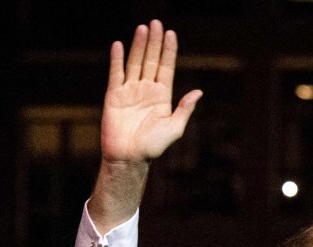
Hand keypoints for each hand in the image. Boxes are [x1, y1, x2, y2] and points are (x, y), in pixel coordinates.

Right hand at [101, 20, 200, 164]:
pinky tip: (119, 45)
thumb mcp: (174, 128)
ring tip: (143, 28)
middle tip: (156, 23)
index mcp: (162, 96)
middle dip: (154, 42)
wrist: (129, 157)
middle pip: (151, 60)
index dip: (168, 51)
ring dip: (138, 45)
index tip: (171, 34)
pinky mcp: (114, 95)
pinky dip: (118, 59)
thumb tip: (198, 91)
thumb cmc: (153, 146)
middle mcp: (146, 90)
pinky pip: (116, 73)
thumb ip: (184, 109)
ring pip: (135, 62)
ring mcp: (130, 91)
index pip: (166, 67)